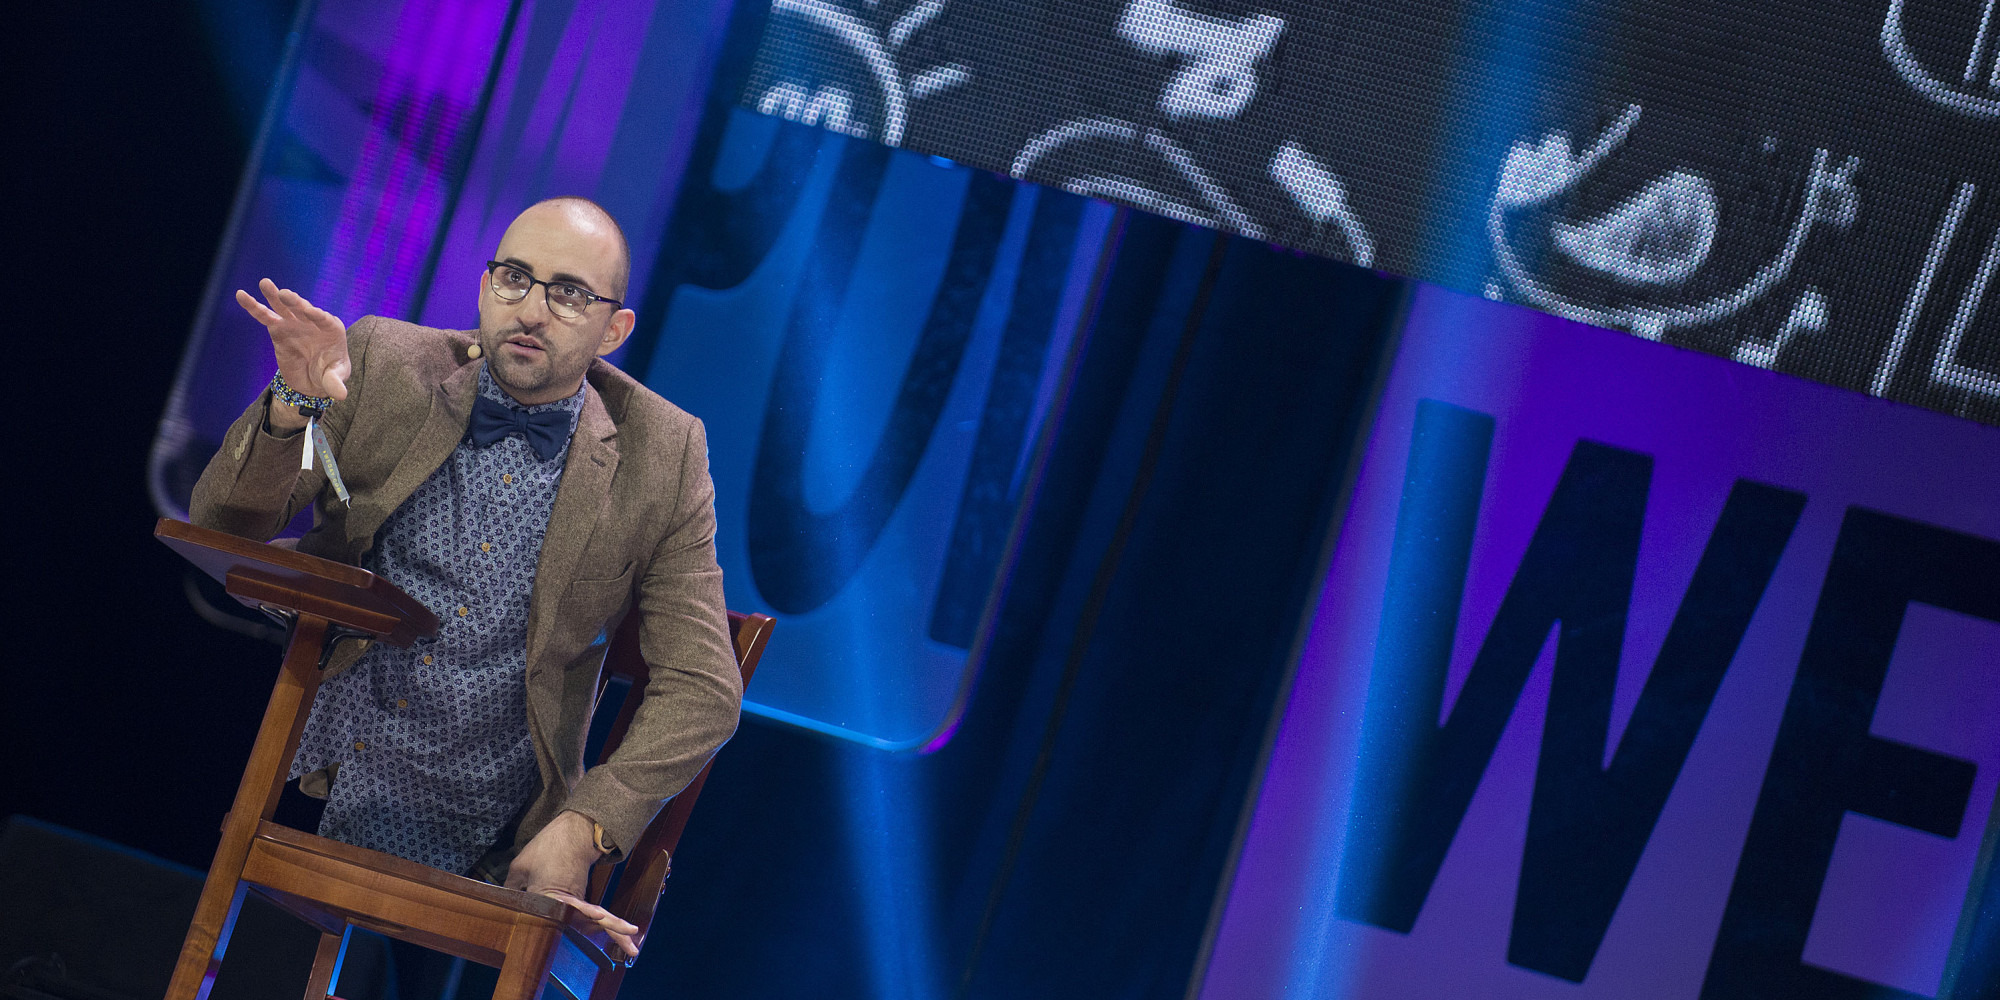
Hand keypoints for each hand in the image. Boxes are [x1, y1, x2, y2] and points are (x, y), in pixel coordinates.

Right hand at [235, 278, 350, 406]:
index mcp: (331, 329)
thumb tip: (340, 395)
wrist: (312, 380)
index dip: (317, 315)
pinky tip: (242, 295)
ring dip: (274, 296)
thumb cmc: (329, 374)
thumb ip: (335, 383)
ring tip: (265, 283)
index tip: (309, 310)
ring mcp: (294, 323)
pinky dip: (254, 307)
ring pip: (283, 308)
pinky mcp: (278, 330)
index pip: (324, 319)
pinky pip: (265, 317)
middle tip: (285, 294)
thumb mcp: (334, 379)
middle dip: (295, 302)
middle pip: (303, 309)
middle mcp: (312, 321)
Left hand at [504, 811, 640, 963]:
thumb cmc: (547, 847)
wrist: (573, 831)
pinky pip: (592, 915)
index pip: (554, 916)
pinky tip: (614, 936)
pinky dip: (606, 925)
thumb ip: (512, 889)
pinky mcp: (581, 898)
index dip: (560, 926)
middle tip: (634, 948)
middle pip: (593, 920)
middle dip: (614, 931)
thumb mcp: (521, 865)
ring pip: (597, 920)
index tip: (578, 932)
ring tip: (633, 948)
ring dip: (616, 932)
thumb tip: (504, 905)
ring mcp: (579, 899)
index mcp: (552, 894)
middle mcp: (570, 900)